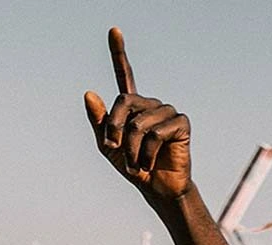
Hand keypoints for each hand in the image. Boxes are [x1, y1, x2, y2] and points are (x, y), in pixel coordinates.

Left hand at [83, 29, 192, 203]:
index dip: (118, 52)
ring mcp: (168, 112)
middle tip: (114, 149)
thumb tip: (89, 92)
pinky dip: (147, 151)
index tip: (114, 30)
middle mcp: (151, 104)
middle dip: (114, 128)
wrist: (156, 187)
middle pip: (123, 103)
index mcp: (132, 106)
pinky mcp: (181, 124)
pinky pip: (156, 133)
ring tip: (135, 163)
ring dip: (131, 148)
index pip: (124, 74)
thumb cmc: (133, 166)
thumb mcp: (107, 144)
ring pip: (138, 123)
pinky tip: (150, 161)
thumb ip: (98, 120)